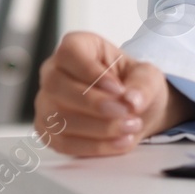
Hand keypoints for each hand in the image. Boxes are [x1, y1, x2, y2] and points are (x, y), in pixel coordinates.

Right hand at [34, 31, 194, 156]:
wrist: (134, 109)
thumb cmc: (134, 83)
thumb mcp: (148, 76)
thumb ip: (143, 84)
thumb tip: (132, 100)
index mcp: (76, 47)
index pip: (69, 53)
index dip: (91, 72)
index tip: (119, 89)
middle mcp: (52, 73)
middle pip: (57, 86)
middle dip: (95, 104)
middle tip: (127, 112)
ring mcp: (46, 104)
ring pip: (58, 117)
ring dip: (98, 127)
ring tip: (131, 127)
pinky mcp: (49, 132)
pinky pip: (63, 142)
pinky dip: (95, 146)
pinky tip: (121, 142)